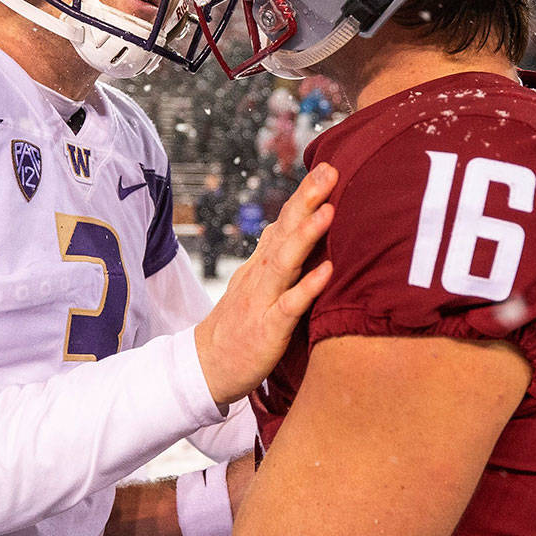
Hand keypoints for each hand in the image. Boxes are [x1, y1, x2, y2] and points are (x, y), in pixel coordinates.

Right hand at [194, 163, 335, 405]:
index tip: (327, 167)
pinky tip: (328, 270)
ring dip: (307, 234)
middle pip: (284, 232)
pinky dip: (308, 287)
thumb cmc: (238, 328)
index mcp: (260, 266)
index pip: (283, 223)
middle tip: (330, 170)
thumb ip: (276, 259)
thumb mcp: (256, 287)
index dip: (303, 196)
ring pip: (285, 262)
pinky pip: (289, 305)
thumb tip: (296, 226)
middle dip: (306, 200)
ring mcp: (262, 300)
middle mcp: (260, 276)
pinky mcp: (266, 329)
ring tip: (328, 209)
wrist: (205, 367)